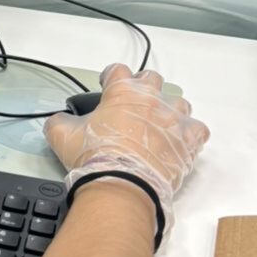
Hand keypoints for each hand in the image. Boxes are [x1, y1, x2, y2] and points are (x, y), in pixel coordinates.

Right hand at [44, 64, 209, 226]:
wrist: (124, 186)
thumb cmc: (95, 157)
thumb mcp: (62, 136)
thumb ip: (60, 121)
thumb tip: (59, 121)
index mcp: (122, 92)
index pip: (117, 70)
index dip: (110, 77)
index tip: (106, 85)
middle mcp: (152, 99)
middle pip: (151, 79)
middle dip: (142, 87)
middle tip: (132, 104)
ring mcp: (174, 119)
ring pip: (178, 102)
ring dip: (168, 109)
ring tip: (157, 125)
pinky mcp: (189, 141)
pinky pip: (197, 129)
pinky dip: (188, 133)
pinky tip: (177, 141)